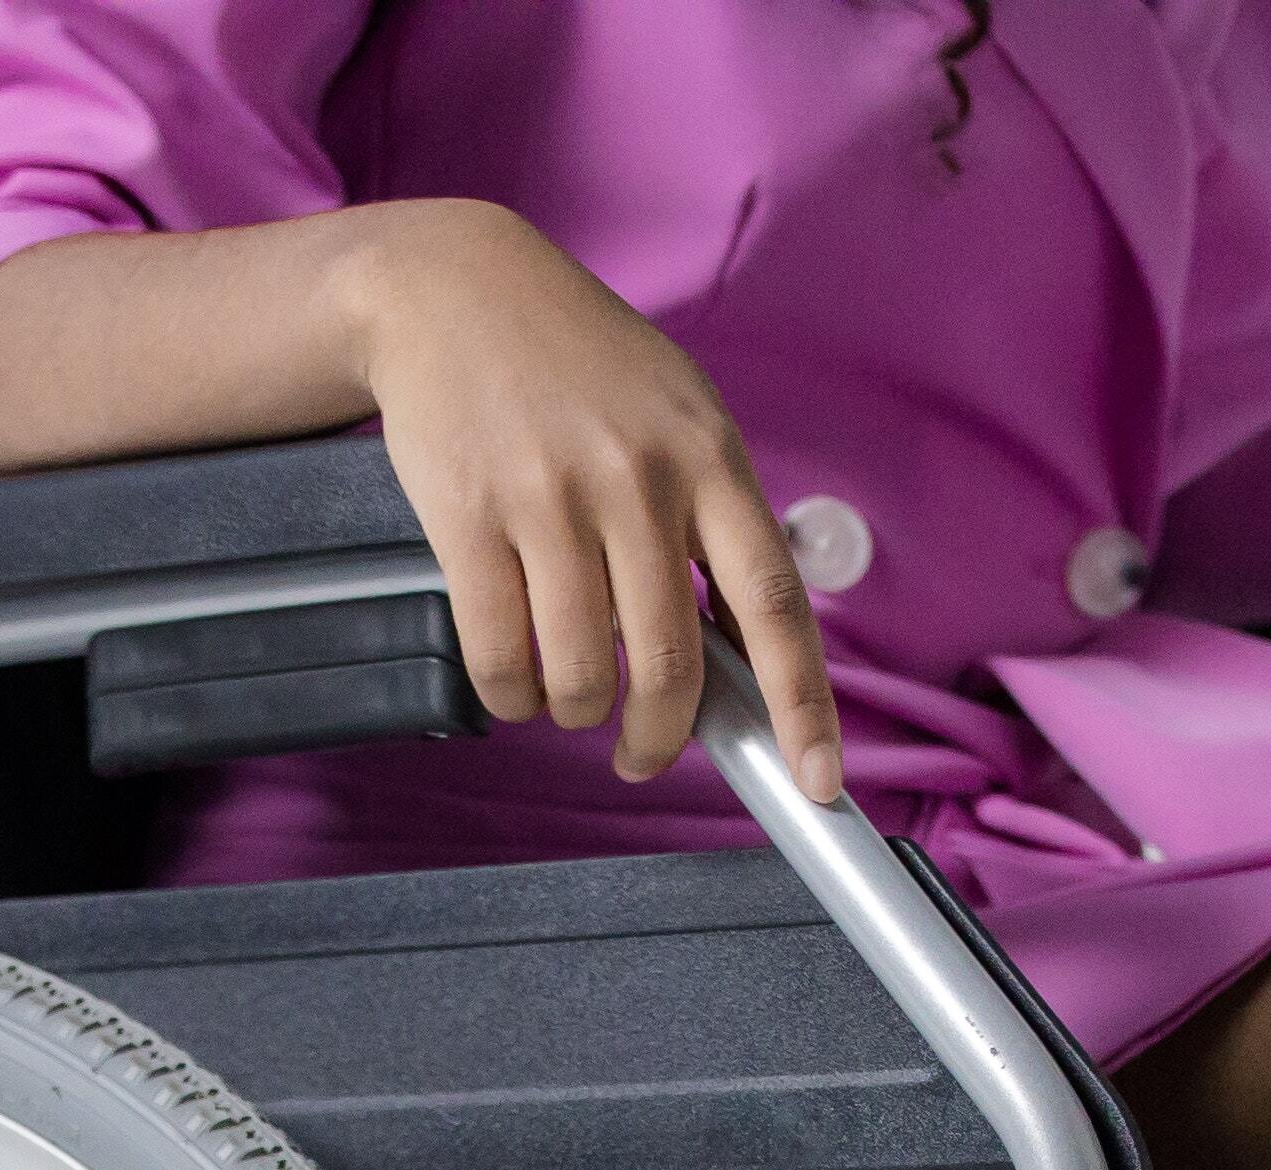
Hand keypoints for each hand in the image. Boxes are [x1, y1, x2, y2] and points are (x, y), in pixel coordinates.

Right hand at [322, 202, 848, 801]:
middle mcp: (639, 480)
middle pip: (670, 666)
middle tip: (641, 753)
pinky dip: (511, 695)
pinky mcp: (470, 519)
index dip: (803, 706)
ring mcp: (552, 500)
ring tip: (565, 692)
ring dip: (574, 710)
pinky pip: (501, 657)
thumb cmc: (575, 363)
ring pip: (581, 675)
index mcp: (709, 458)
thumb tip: (743, 652)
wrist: (451, 287)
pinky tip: (514, 679)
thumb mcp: (676, 413)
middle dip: (659, 738)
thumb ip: (713, 519)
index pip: (775, 604)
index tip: (819, 781)